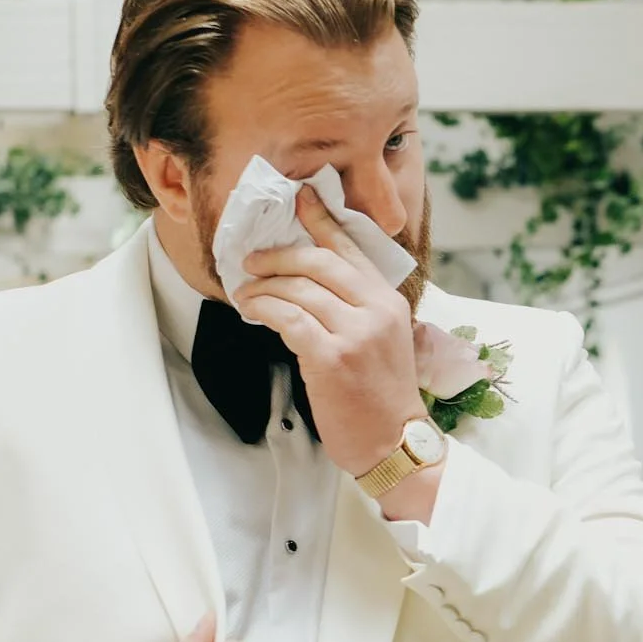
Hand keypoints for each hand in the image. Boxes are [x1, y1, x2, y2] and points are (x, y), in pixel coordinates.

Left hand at [236, 187, 424, 479]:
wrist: (395, 443)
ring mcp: (355, 333)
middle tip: (252, 260)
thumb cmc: (383, 396)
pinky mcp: (331, 357)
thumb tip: (312, 281)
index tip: (300, 198)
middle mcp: (376, 310)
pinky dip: (263, 309)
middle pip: (318, 261)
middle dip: (278, 256)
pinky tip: (252, 311)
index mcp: (389, 301)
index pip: (350, 248)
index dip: (321, 219)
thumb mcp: (384, 340)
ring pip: (297, 289)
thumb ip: (359, 307)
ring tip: (246, 293)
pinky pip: (288, 318)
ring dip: (263, 287)